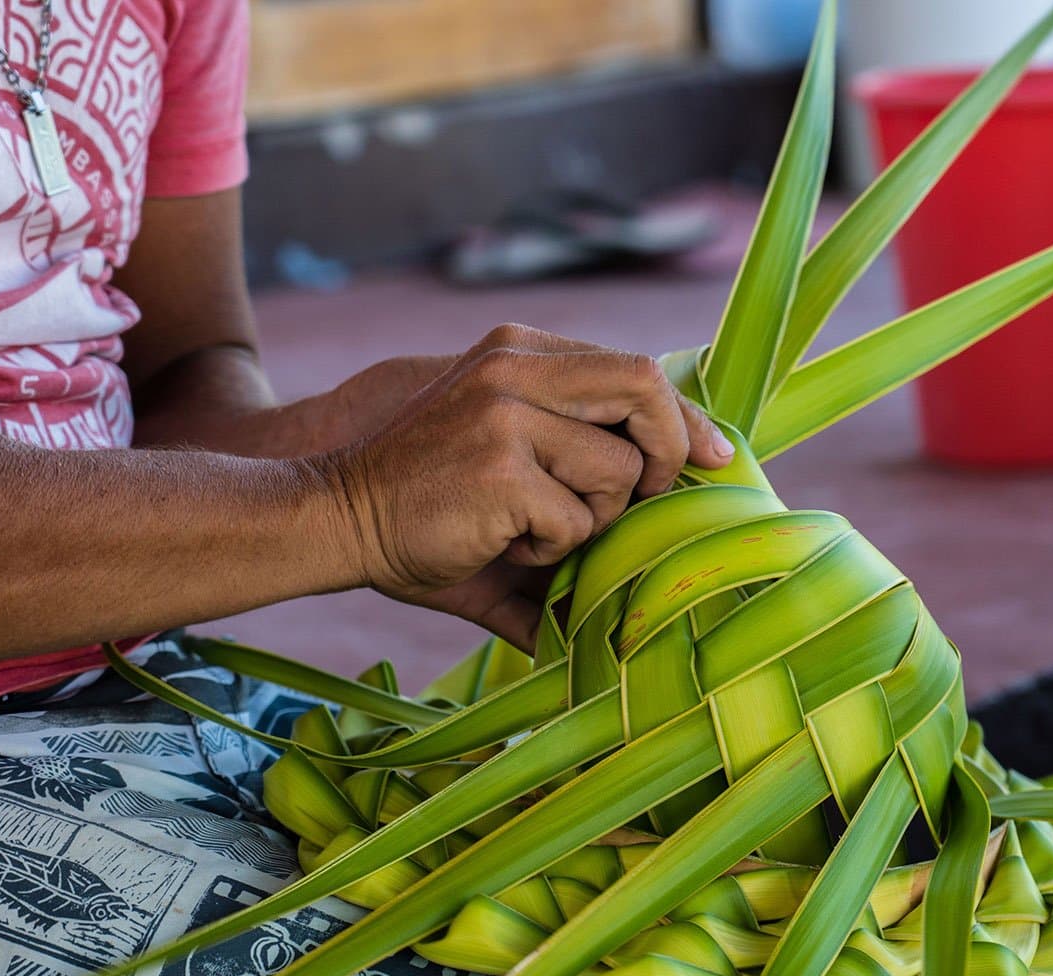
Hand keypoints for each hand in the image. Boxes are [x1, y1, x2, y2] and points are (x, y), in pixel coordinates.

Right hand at [321, 324, 734, 648]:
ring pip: (617, 473)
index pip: (635, 369)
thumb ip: (579, 453)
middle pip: (645, 388)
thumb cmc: (428, 500)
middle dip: (665, 453)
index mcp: (521, 350)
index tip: (715, 455)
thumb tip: (667, 499)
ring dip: (590, 520)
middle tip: (643, 502)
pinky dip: (551, 548)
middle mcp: (515, 366)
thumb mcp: (508, 449)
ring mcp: (506, 414)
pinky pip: (577, 520)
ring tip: (531, 525)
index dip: (685, 416)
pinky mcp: (501, 469)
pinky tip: (502, 541)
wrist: (337, 518)